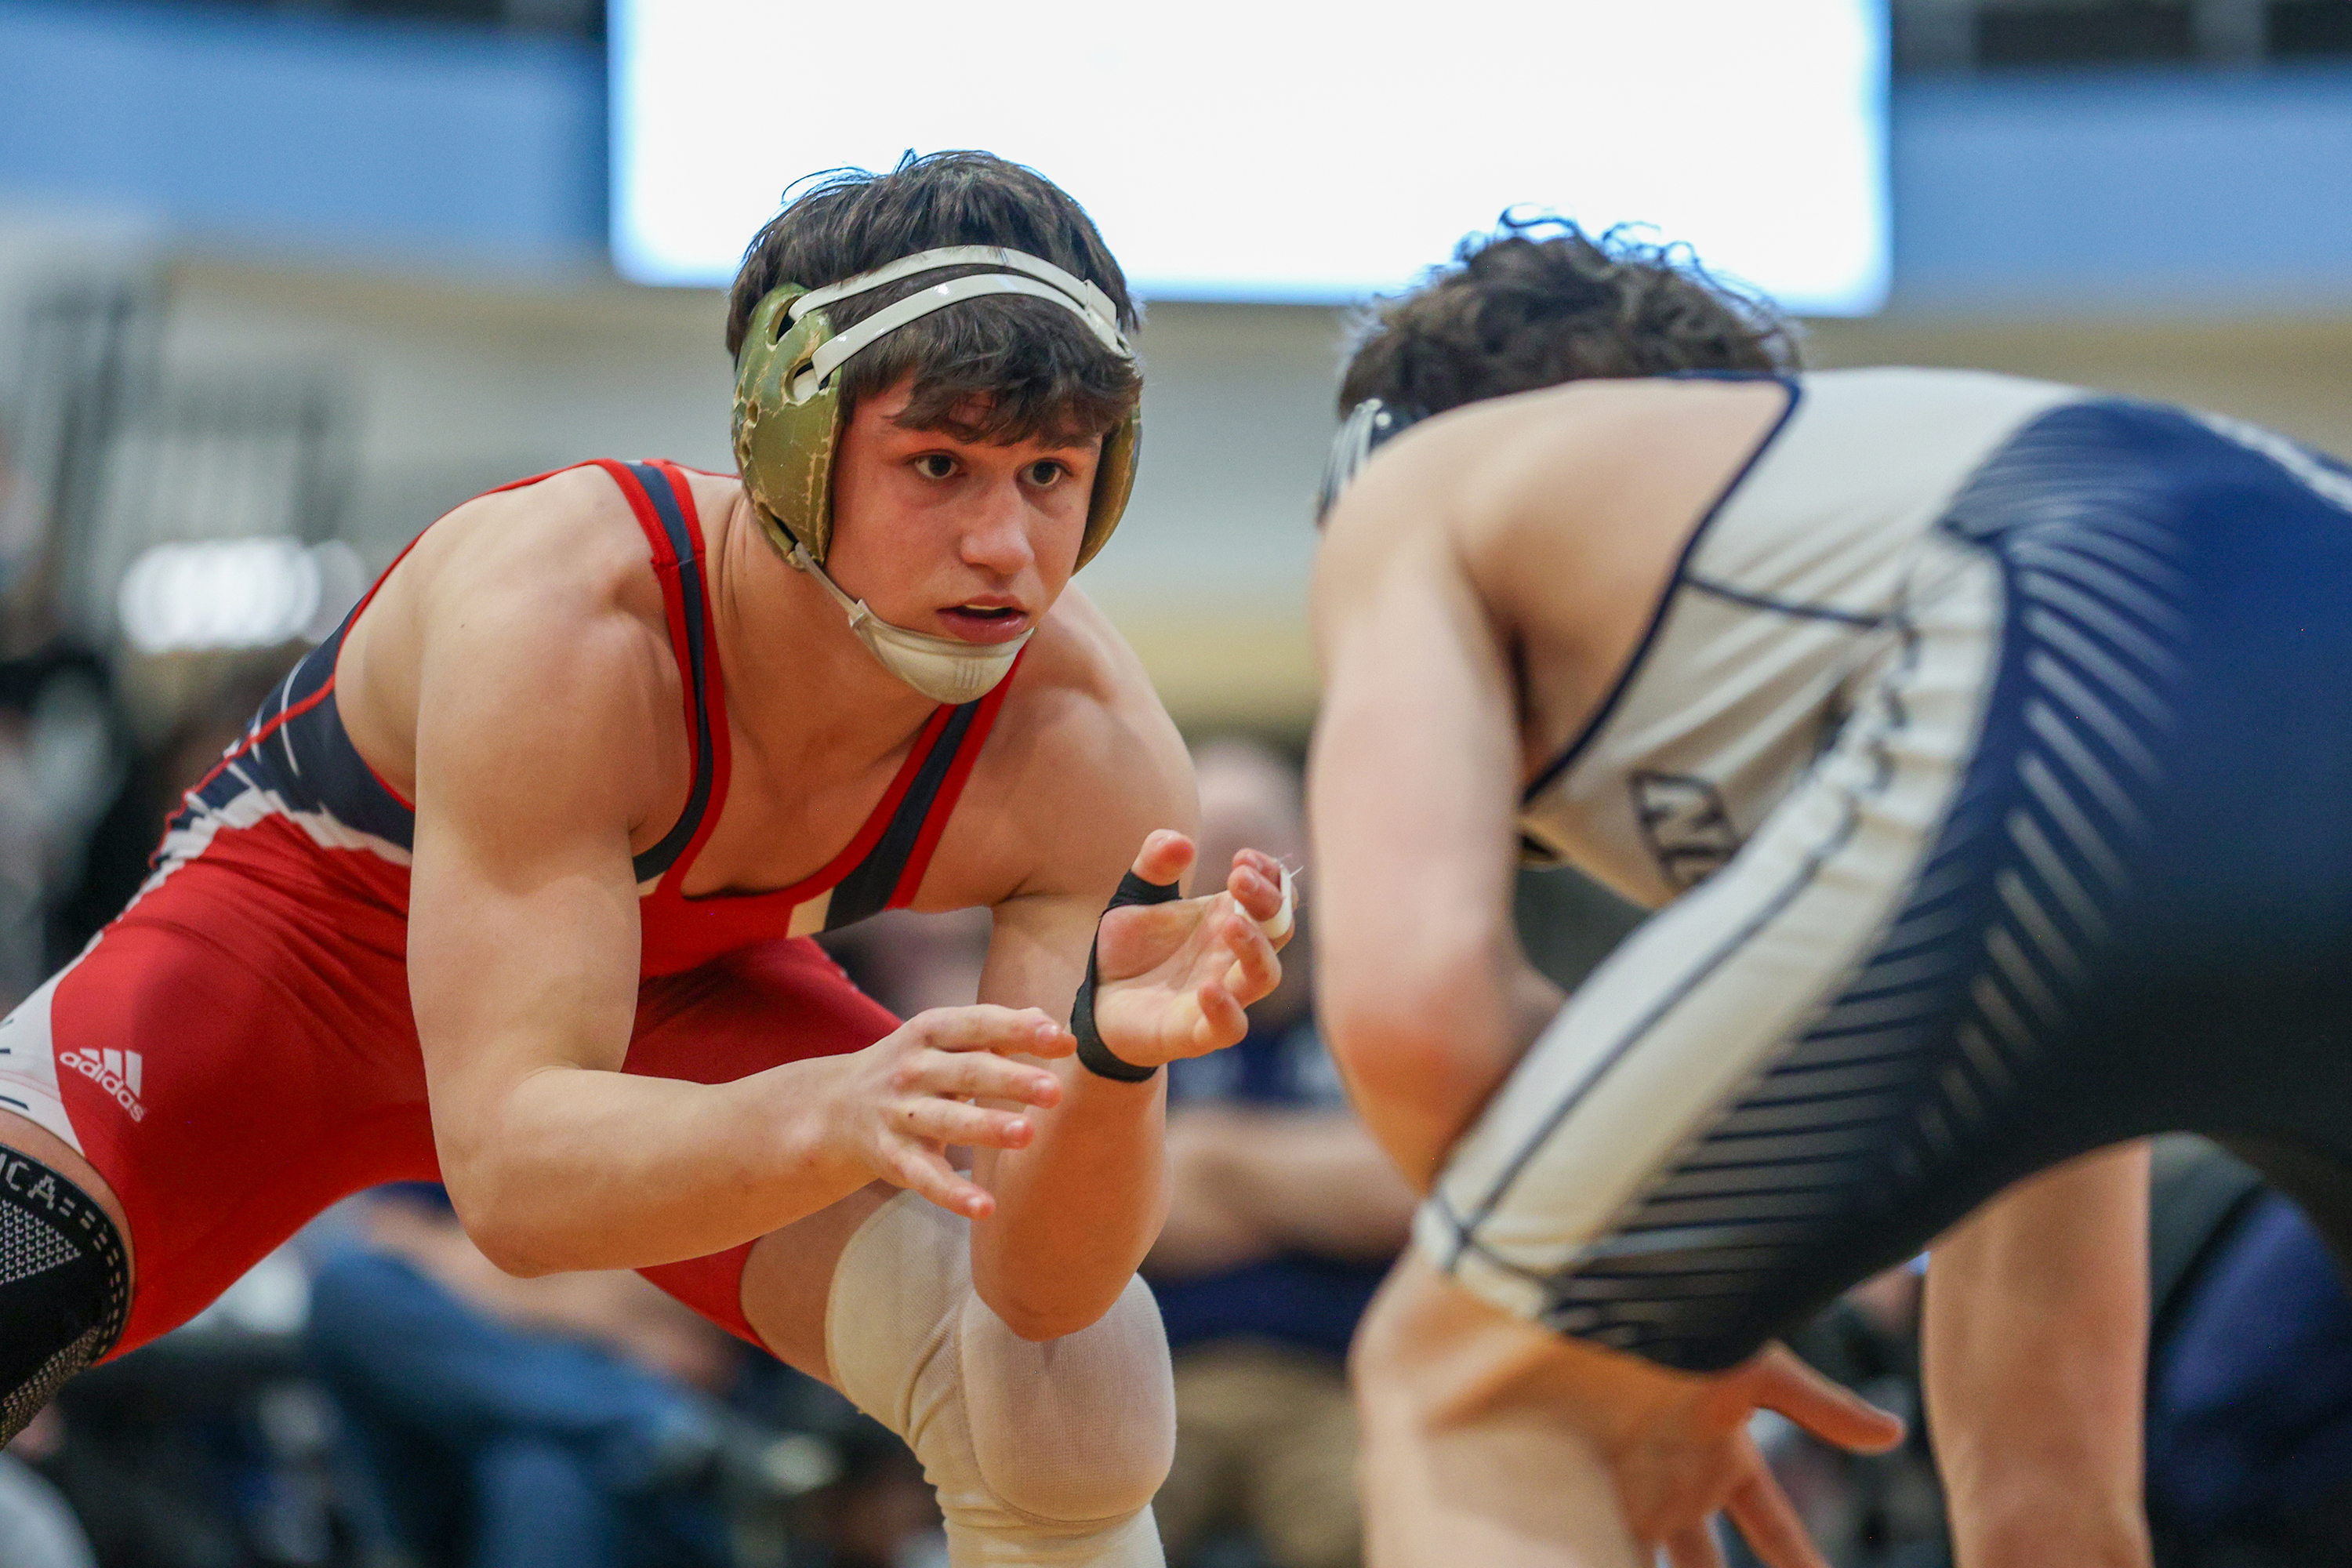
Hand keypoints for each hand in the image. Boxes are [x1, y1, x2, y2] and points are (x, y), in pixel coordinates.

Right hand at [812, 1006, 1071, 1219]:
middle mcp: (913, 1070)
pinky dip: (953, 1194)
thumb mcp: (947, 1038)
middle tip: (1054, 1092)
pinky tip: (984, 1207)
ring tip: (1026, 1134)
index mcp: (931, 1031)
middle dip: (1010, 1080)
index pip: (978, 1024)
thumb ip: (1001, 1031)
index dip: (1019, 1030)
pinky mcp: (894, 1157)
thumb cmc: (917, 1067)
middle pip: (967, 1072)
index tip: (1060, 1039)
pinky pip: (926, 1177)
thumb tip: (1061, 1033)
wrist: (836, 1108)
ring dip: (986, 1128)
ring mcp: (901, 1114)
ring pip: (947, 1121)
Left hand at [1089, 830, 1292, 1068]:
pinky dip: (1226, 1009)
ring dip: (1255, 948)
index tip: (1242, 858)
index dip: (1272, 875)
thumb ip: (1155, 864)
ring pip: (1265, 976)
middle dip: (1268, 900)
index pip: (1278, 896)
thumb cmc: (1131, 951)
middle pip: (1280, 930)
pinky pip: (1230, 1028)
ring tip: (1230, 922)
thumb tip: (1181, 842)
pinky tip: (1207, 988)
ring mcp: (1223, 996)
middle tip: (1237, 878)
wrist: (1099, 1004)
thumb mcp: (1135, 897)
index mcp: (1228, 920)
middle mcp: (1233, 957)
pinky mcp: (1197, 1033)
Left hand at [1605, 1344, 1904, 1567]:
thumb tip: (1893, 1435)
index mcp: (1727, 1456)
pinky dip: (1595, 1558)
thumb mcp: (1758, 1364)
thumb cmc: (1682, 1318)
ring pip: (1645, 1560)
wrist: (1598, 1295)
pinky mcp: (1575, 1481)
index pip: (1777, 1535)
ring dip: (1634, 1567)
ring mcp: (1627, 1486)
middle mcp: (1677, 1483)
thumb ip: (1821, 1407)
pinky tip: (1588, 1564)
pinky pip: (1587, 1541)